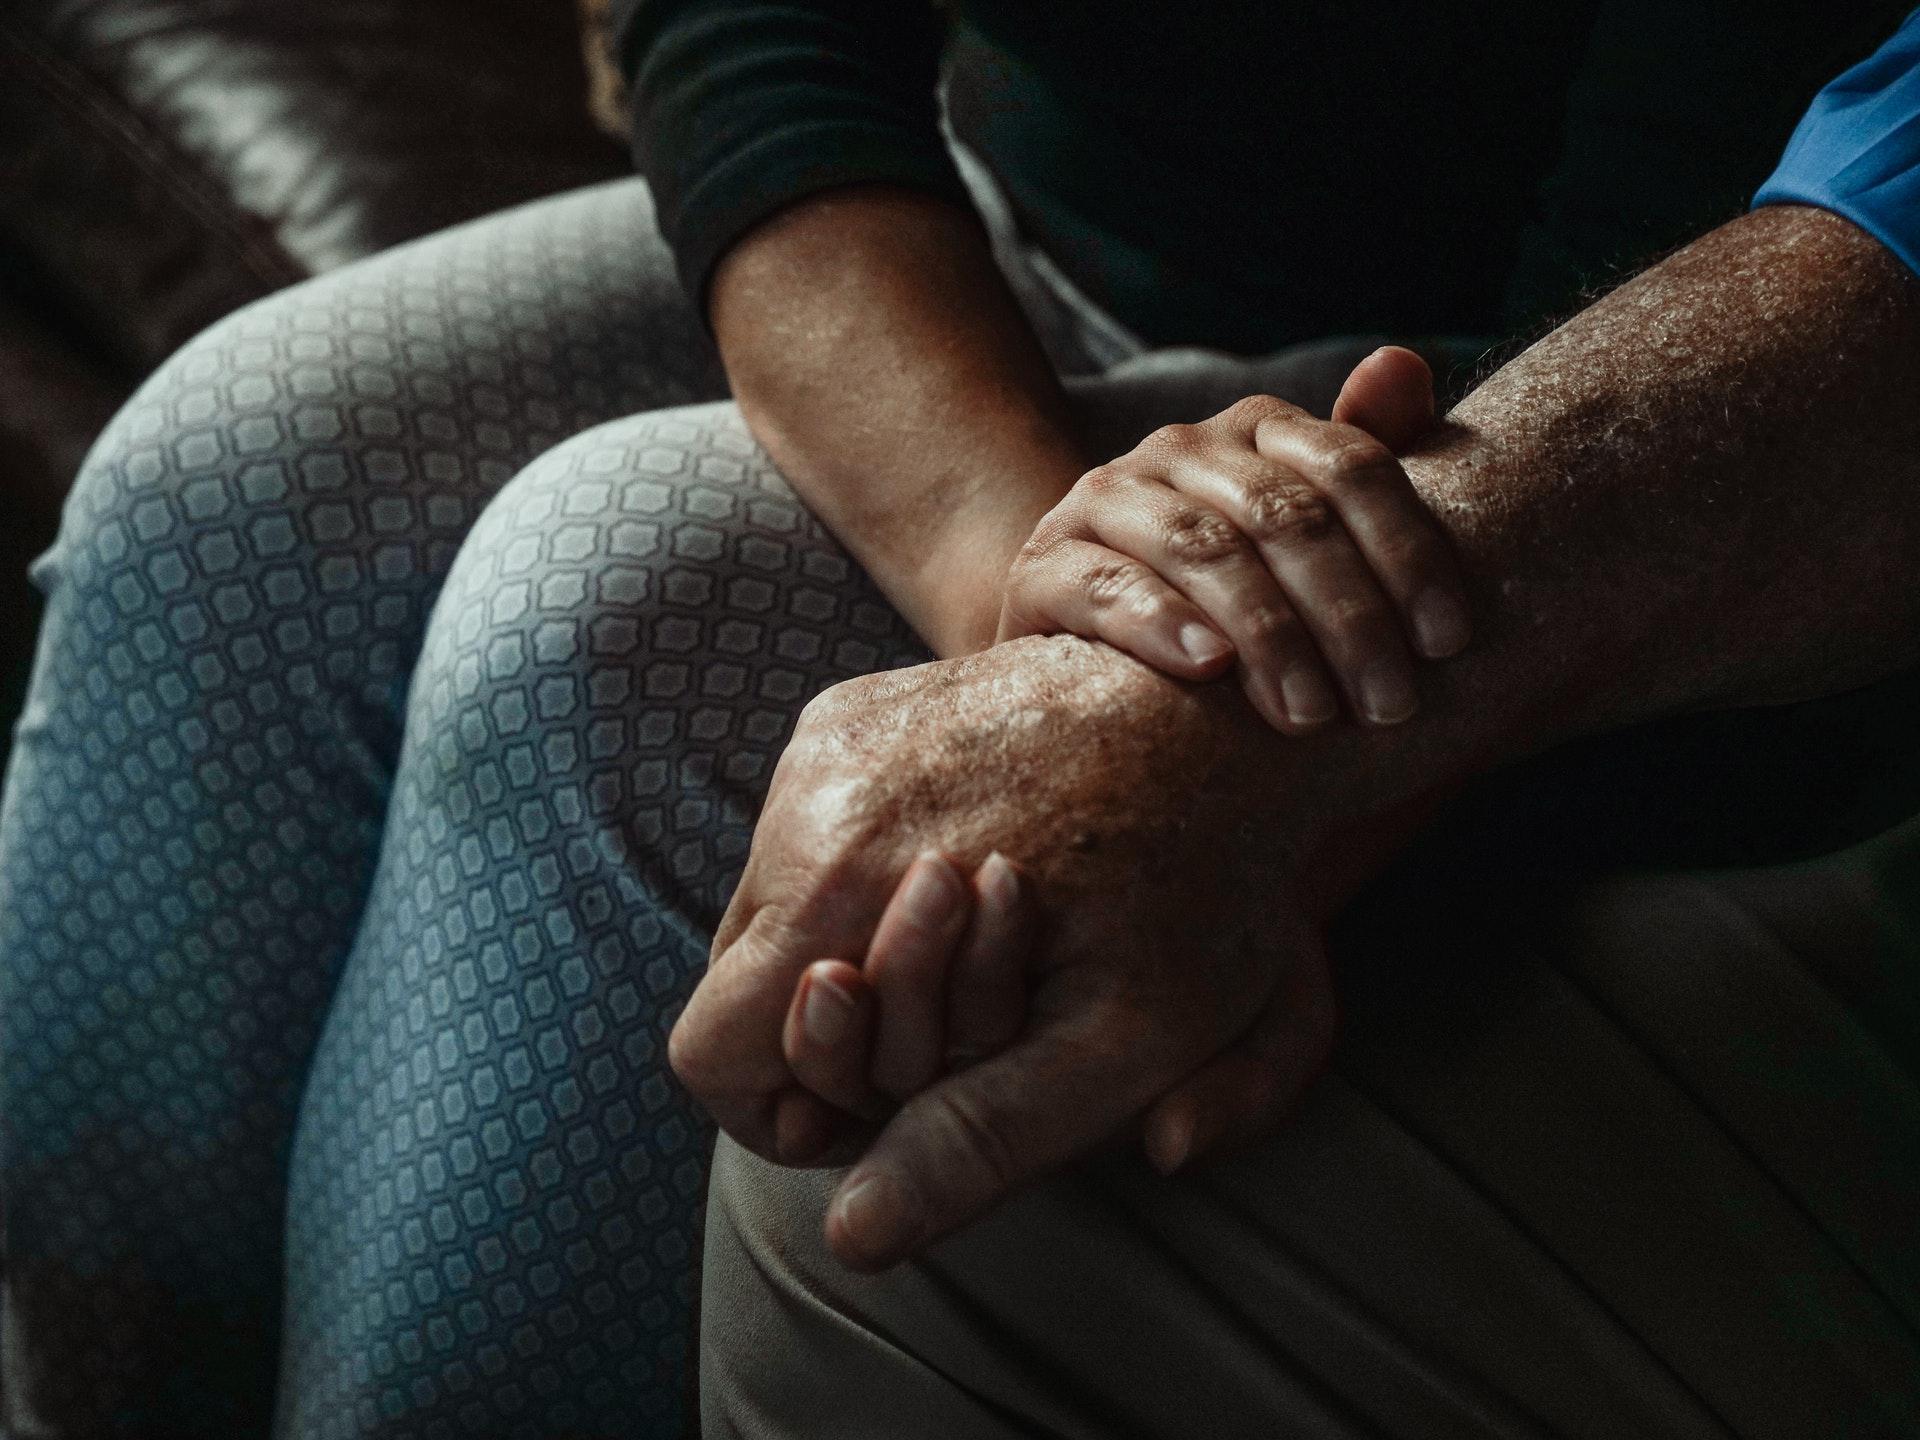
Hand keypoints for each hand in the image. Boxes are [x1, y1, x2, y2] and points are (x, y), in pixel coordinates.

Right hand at [670, 635, 1374, 1270]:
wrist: (1236, 712)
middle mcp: (808, 792)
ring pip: (774, 903)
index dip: (787, 1107)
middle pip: (743, 974)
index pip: (712, 1048)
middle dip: (836, 1028)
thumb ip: (975, 1138)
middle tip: (962, 1027)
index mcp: (839, 881)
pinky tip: (972, 871)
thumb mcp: (1116, 1039)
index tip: (885, 1111)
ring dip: (850, 947)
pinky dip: (862, 877)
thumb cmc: (1202, 885)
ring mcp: (828, 738)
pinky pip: (807, 831)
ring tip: (984, 936)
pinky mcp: (854, 710)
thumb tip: (849, 1243)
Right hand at [999, 346, 1468, 731]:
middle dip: (1350, 615)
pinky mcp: (1044, 566)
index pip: (1351, 469)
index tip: (1447, 641)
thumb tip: (1403, 364)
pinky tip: (1209, 665)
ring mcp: (1106, 501)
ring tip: (1312, 712)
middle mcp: (1180, 450)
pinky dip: (1160, 621)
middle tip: (1391, 705)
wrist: (1080, 638)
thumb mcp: (1305, 543)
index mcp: (1258, 433)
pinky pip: (1106, 585)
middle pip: (1286, 515)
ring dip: (1270, 634)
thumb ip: (1362, 472)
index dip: (1408, 551)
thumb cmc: (1225, 603)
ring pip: (1204, 549)